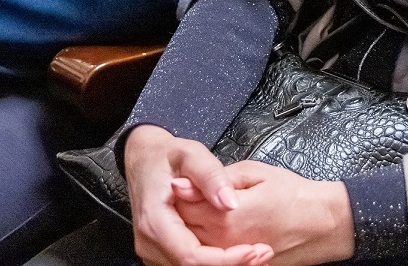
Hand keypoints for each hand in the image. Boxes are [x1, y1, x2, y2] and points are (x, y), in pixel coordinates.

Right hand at [124, 125, 272, 265]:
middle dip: (231, 264)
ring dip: (225, 265)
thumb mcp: (190, 154)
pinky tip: (238, 254)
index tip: (252, 250)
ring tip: (256, 253)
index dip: (224, 260)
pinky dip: (215, 261)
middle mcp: (150, 242)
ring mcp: (154, 250)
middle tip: (263, 253)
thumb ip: (211, 176)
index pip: (191, 256)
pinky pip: (191, 263)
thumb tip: (230, 203)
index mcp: (154, 221)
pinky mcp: (162, 253)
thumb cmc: (165, 156)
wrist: (144, 160)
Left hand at [172, 162, 353, 265]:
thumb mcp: (254, 172)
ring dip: (193, 229)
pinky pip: (213, 256)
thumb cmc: (294, 196)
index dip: (180, 192)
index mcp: (226, 215)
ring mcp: (233, 257)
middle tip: (193, 195)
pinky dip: (208, 243)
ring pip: (195, 245)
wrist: (324, 224)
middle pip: (184, 229)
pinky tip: (217, 229)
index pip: (182, 206)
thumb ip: (215, 180)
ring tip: (208, 211)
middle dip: (183, 211)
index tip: (184, 181)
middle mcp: (225, 242)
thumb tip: (181, 185)